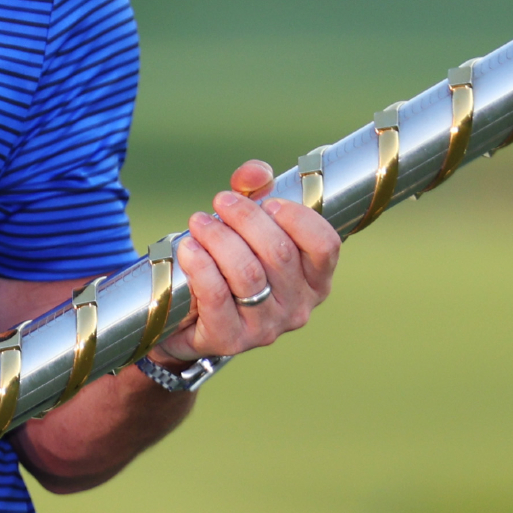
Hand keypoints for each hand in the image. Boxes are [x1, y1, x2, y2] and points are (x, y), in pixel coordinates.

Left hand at [158, 160, 341, 362]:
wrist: (188, 318)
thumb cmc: (227, 265)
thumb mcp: (246, 225)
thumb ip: (254, 191)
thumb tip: (255, 172)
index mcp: (314, 280)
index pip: (325, 246)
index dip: (297, 217)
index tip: (268, 200)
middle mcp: (297, 307)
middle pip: (279, 253)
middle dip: (246, 218)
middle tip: (221, 201)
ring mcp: (266, 327)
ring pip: (247, 274)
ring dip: (219, 238)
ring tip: (198, 222)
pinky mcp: (230, 339)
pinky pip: (216, 296)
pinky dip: (200, 265)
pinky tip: (187, 248)